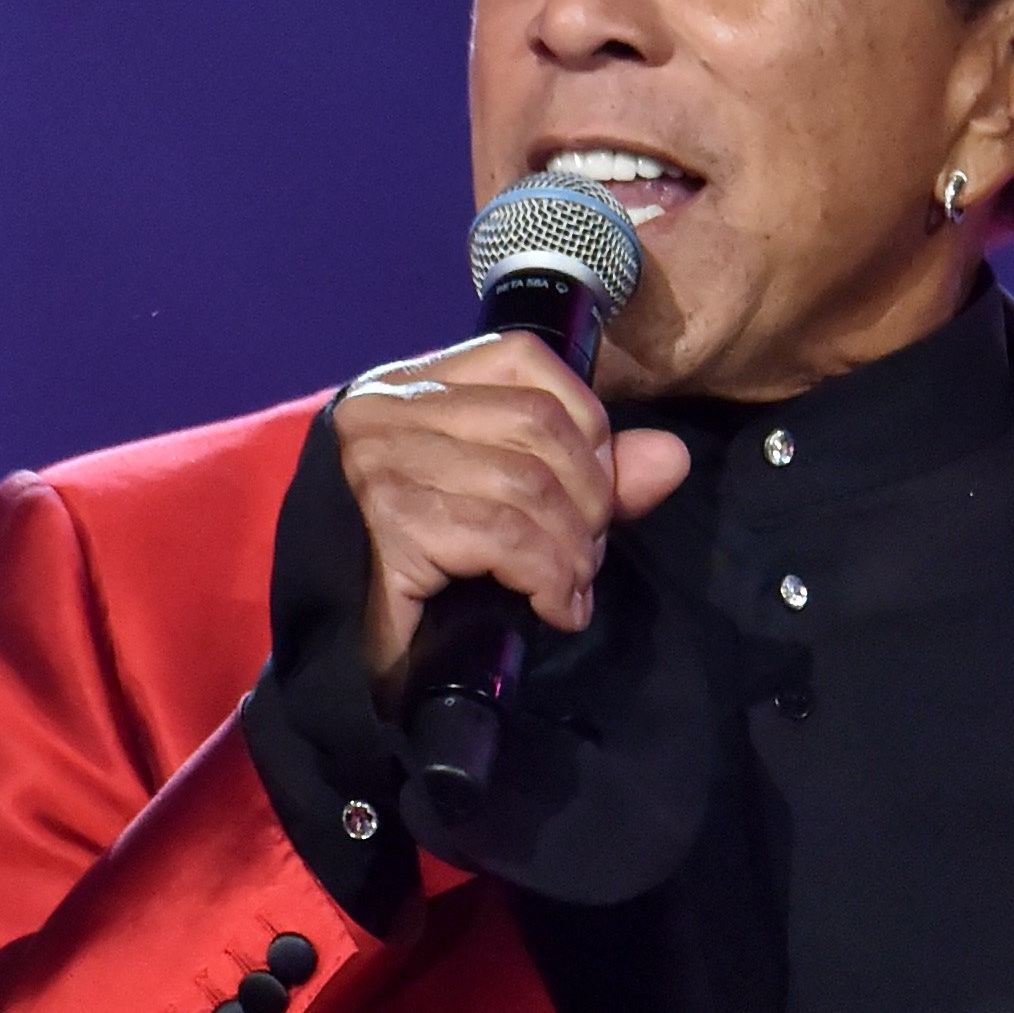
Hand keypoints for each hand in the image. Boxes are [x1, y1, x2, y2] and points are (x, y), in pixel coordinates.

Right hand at [332, 334, 691, 698]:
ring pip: (528, 484)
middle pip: (538, 425)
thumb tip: (670, 456)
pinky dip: (547, 578)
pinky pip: (503, 536)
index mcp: (413, 386)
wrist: (343, 654)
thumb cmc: (426, 576)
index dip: (587, 424)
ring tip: (569, 589)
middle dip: (588, 500)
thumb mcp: (512, 506)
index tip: (597, 495)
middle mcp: (387, 409)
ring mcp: (382, 463)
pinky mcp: (390, 524)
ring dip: (572, 550)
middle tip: (585, 558)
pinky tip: (553, 608)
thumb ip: (590, 477)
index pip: (525, 358)